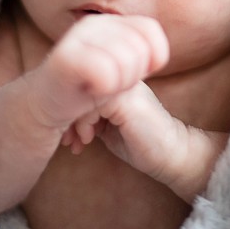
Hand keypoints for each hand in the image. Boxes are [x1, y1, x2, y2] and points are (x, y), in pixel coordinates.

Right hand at [24, 14, 169, 131]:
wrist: (41, 108)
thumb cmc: (84, 90)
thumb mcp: (119, 69)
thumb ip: (140, 55)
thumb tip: (160, 54)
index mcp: (109, 21)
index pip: (151, 30)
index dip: (151, 59)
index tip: (131, 77)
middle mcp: (93, 23)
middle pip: (140, 48)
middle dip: (132, 77)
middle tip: (109, 88)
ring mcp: (77, 38)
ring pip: (126, 60)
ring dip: (117, 86)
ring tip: (98, 91)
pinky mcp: (64, 59)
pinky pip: (104, 71)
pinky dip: (105, 88)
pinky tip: (91, 93)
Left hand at [63, 82, 229, 201]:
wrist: (170, 153)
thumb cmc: (139, 140)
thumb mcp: (106, 122)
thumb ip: (90, 110)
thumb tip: (59, 112)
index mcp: (116, 77)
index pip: (82, 81)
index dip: (69, 107)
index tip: (68, 134)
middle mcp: (120, 75)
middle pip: (78, 85)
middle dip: (66, 115)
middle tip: (68, 140)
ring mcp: (125, 83)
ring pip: (81, 93)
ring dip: (74, 121)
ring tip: (79, 142)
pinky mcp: (126, 98)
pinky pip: (92, 103)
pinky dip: (84, 124)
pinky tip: (88, 140)